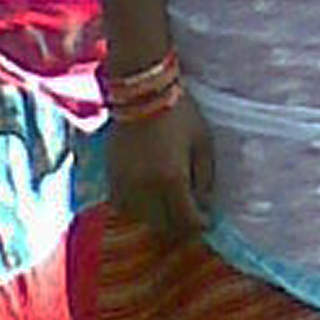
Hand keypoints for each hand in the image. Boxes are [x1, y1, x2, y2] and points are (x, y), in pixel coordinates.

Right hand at [108, 93, 214, 238]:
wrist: (142, 93)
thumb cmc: (180, 114)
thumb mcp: (203, 143)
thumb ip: (205, 178)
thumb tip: (205, 204)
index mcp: (172, 180)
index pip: (186, 220)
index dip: (200, 225)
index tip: (208, 222)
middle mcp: (145, 189)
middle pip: (163, 226)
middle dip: (180, 227)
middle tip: (191, 219)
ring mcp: (125, 185)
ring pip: (142, 219)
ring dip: (159, 219)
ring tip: (171, 210)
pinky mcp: (111, 178)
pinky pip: (124, 206)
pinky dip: (138, 209)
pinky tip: (149, 199)